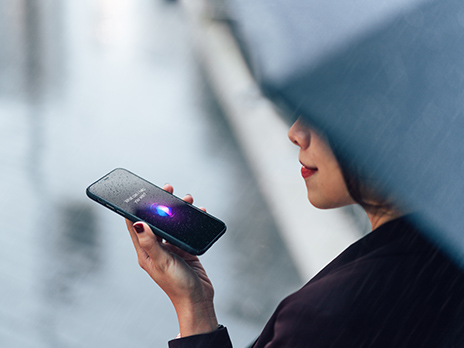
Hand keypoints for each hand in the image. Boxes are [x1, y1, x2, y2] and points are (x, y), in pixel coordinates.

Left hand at [125, 184, 217, 336]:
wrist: (198, 299)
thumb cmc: (177, 285)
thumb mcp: (162, 262)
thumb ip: (151, 242)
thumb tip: (137, 223)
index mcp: (145, 252)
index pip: (134, 225)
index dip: (135, 207)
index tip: (139, 192)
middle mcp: (156, 248)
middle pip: (155, 220)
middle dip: (161, 203)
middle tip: (168, 189)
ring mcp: (170, 248)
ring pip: (172, 224)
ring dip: (178, 210)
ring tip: (187, 199)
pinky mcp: (184, 249)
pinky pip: (185, 231)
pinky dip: (191, 221)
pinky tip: (198, 213)